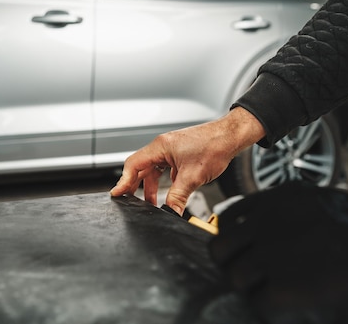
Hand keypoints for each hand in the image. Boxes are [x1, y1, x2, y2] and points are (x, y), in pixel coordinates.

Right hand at [110, 107, 264, 214]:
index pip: (133, 164)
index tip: (117, 193)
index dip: (123, 181)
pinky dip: (163, 181)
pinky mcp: (179, 153)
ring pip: (152, 169)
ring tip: (150, 202)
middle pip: (140, 167)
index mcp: (160, 147)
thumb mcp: (193, 177)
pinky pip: (164, 168)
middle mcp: (162, 146)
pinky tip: (168, 192)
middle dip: (134, 185)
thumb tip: (170, 211)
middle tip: (129, 201)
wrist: (231, 136)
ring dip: (150, 186)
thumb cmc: (214, 146)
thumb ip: (178, 196)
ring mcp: (170, 149)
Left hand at [209, 182, 347, 323]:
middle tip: (252, 274)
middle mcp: (268, 222)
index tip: (243, 250)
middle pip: (219, 248)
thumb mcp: (316, 204)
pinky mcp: (280, 285)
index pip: (227, 218)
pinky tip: (291, 300)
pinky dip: (270, 305)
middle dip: (231, 263)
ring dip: (250, 286)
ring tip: (275, 287)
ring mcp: (271, 253)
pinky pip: (257, 300)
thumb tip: (240, 226)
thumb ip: (282, 209)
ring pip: (233, 276)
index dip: (232, 239)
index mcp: (278, 199)